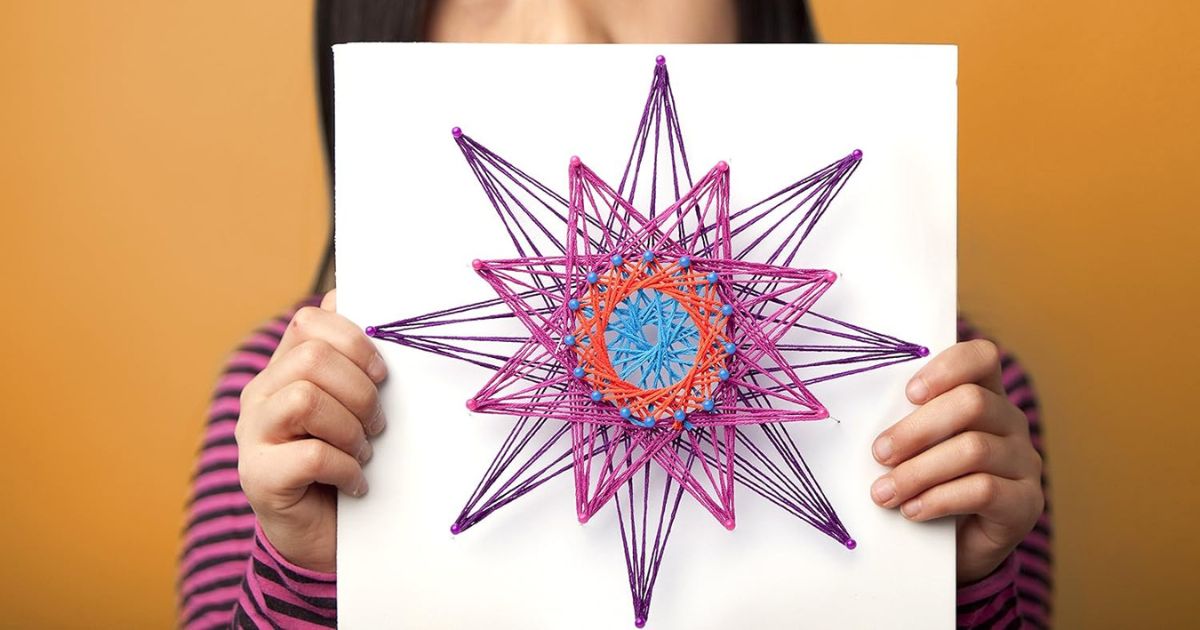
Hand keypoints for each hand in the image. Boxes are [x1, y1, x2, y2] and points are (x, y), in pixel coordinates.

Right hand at [236, 290, 386, 571]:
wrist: (321, 534)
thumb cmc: (343, 460)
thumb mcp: (353, 406)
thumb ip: (353, 362)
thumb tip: (360, 300)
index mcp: (283, 368)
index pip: (309, 320)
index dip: (354, 340)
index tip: (381, 374)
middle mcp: (260, 395)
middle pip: (311, 358)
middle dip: (360, 390)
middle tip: (377, 424)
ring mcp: (252, 435)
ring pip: (306, 399)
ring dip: (350, 428)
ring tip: (363, 451)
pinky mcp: (258, 477)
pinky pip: (311, 455)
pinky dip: (346, 467)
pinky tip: (356, 481)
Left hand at [869, 339, 1042, 582]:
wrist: (954, 547)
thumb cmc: (927, 484)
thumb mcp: (915, 448)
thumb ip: (904, 423)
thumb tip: (863, 417)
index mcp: (985, 395)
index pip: (982, 357)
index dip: (947, 368)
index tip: (908, 394)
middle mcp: (1011, 422)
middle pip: (972, 403)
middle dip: (916, 429)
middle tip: (878, 454)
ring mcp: (1024, 462)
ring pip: (974, 449)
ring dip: (919, 471)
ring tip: (884, 492)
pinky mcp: (1026, 503)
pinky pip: (984, 490)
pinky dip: (939, 499)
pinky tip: (912, 510)